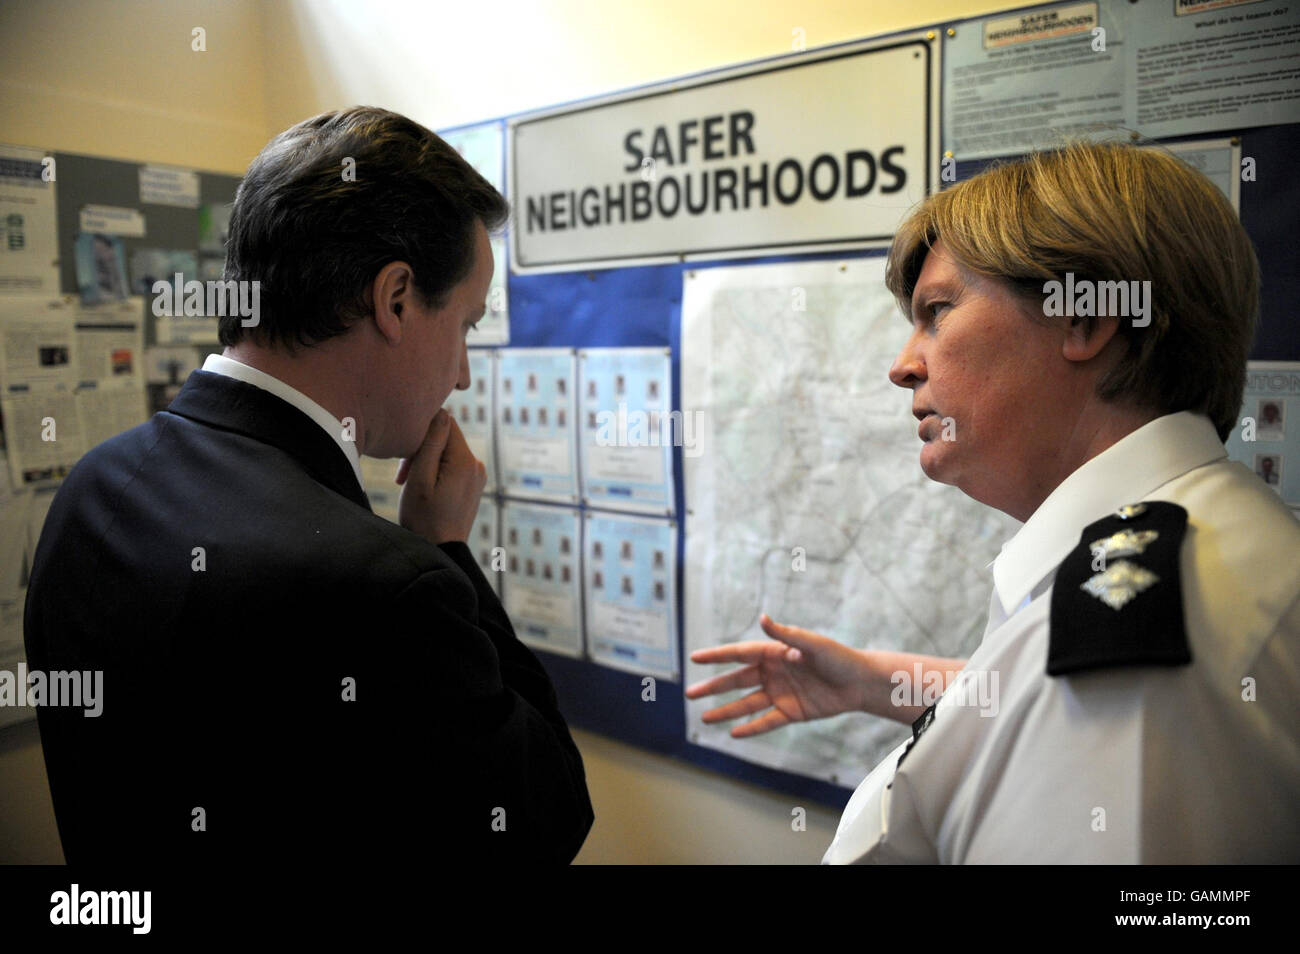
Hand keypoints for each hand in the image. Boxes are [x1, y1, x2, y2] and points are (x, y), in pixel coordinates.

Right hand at [395, 409, 485, 543]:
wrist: (440, 551)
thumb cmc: (423, 518)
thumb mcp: (420, 479)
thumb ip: (431, 444)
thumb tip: (442, 412)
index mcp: (465, 460)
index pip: (446, 422)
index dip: (423, 432)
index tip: (406, 458)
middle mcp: (477, 465)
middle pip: (446, 438)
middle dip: (423, 450)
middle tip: (403, 476)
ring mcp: (477, 476)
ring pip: (447, 452)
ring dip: (427, 462)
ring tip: (412, 485)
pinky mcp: (473, 484)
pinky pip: (453, 466)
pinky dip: (436, 472)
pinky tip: (425, 490)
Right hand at [685, 614, 872, 737]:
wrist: (860, 683)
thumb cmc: (839, 658)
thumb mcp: (812, 644)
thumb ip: (786, 635)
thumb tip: (763, 619)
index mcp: (774, 653)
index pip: (739, 654)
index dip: (716, 656)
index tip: (695, 658)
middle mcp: (773, 673)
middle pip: (736, 681)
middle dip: (713, 687)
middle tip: (690, 693)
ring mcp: (780, 694)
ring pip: (746, 704)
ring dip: (726, 711)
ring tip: (704, 718)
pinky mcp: (791, 712)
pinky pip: (766, 721)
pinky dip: (751, 728)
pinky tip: (734, 733)